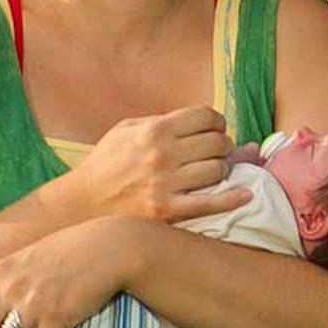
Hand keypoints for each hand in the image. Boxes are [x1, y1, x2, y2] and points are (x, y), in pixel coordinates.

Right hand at [72, 107, 248, 225]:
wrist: (81, 204)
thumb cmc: (105, 164)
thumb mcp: (126, 130)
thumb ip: (161, 121)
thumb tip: (198, 121)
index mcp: (154, 130)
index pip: (205, 116)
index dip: (216, 121)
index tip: (214, 129)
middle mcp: (162, 154)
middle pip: (217, 142)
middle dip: (222, 144)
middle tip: (216, 151)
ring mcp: (166, 184)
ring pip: (218, 170)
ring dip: (222, 169)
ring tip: (214, 171)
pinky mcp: (167, 211)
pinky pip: (212, 203)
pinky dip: (233, 199)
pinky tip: (246, 195)